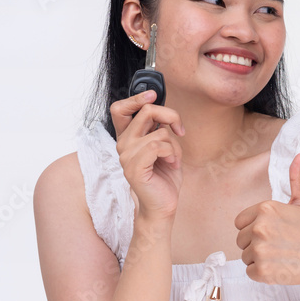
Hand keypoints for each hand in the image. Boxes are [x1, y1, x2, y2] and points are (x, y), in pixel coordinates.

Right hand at [109, 89, 184, 221]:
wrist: (163, 204)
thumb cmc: (165, 176)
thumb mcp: (165, 146)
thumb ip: (159, 128)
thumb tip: (165, 110)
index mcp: (128, 137)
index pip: (119, 108)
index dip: (136, 97)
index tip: (153, 95)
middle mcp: (123, 144)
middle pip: (146, 111)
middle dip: (171, 116)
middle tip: (180, 130)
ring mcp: (126, 156)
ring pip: (159, 132)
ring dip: (175, 145)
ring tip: (173, 159)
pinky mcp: (134, 168)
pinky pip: (158, 146)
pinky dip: (172, 154)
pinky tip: (172, 164)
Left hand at [234, 153, 299, 294]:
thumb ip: (297, 179)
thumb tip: (299, 155)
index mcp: (266, 209)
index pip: (239, 222)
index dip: (254, 227)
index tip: (273, 231)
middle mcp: (260, 228)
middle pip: (240, 240)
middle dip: (255, 244)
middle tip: (278, 245)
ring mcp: (260, 250)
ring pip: (245, 256)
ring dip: (259, 259)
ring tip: (279, 255)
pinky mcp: (261, 271)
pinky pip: (249, 271)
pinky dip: (262, 273)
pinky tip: (279, 267)